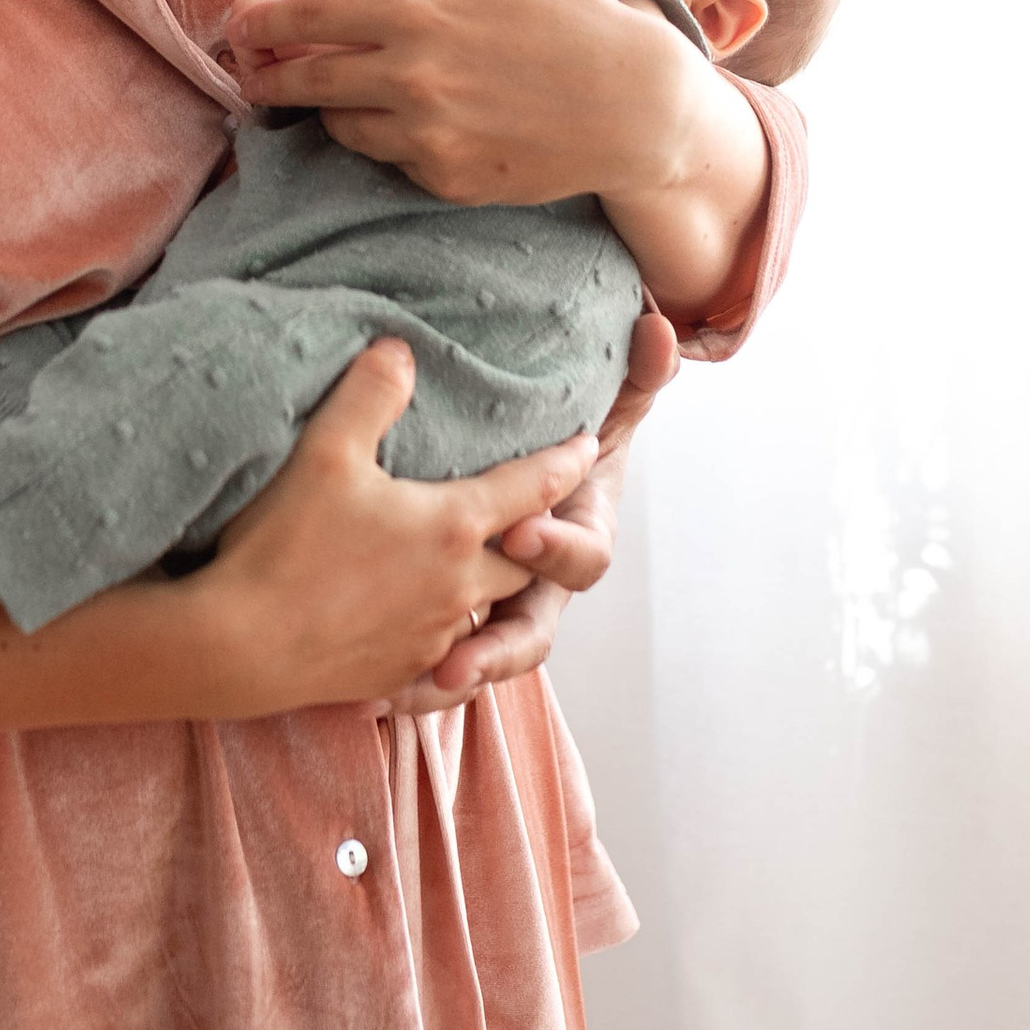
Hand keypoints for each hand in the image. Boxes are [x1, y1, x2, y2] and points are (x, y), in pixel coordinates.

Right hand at [204, 340, 592, 711]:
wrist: (240, 647)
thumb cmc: (284, 545)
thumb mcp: (324, 451)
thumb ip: (370, 394)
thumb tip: (400, 349)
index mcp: (454, 527)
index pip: (531, 489)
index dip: (564, 463)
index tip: (589, 445)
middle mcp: (459, 587)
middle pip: (524, 561)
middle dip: (535, 533)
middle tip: (534, 511)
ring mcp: (433, 637)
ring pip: (486, 611)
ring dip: (488, 587)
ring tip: (474, 566)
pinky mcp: (402, 673)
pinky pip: (446, 653)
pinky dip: (448, 633)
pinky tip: (423, 623)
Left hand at [227, 0, 767, 311]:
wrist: (632, 105)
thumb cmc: (569, 16)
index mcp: (417, 12)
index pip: (310, 17)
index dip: (263, 21)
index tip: (239, 22)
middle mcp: (411, 77)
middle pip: (306, 83)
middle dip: (268, 76)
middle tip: (252, 73)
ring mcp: (427, 135)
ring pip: (342, 127)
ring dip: (330, 110)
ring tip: (336, 95)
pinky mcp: (446, 180)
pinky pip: (391, 159)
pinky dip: (388, 139)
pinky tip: (408, 122)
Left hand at [387, 303, 681, 705]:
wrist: (536, 476)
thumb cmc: (564, 435)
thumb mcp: (598, 402)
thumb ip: (634, 371)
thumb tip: (661, 330)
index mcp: (578, 534)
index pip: (581, 554)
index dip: (556, 546)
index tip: (520, 531)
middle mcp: (542, 584)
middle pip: (530, 631)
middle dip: (495, 647)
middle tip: (454, 658)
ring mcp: (500, 609)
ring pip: (482, 658)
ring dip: (450, 677)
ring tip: (403, 695)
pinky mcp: (456, 620)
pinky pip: (439, 664)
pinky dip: (411, 684)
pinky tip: (368, 700)